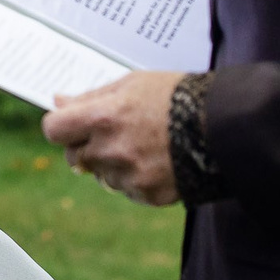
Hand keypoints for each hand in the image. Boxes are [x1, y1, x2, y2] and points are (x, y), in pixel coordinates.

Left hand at [42, 70, 181, 205]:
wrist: (224, 126)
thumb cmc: (175, 97)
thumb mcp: (131, 84)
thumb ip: (91, 97)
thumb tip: (58, 102)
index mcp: (103, 117)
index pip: (54, 129)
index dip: (61, 126)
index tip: (72, 123)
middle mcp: (112, 149)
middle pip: (75, 156)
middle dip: (86, 145)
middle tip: (113, 132)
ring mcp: (130, 176)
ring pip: (101, 175)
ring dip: (112, 163)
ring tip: (144, 144)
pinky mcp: (147, 194)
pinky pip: (126, 189)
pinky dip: (134, 178)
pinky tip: (157, 160)